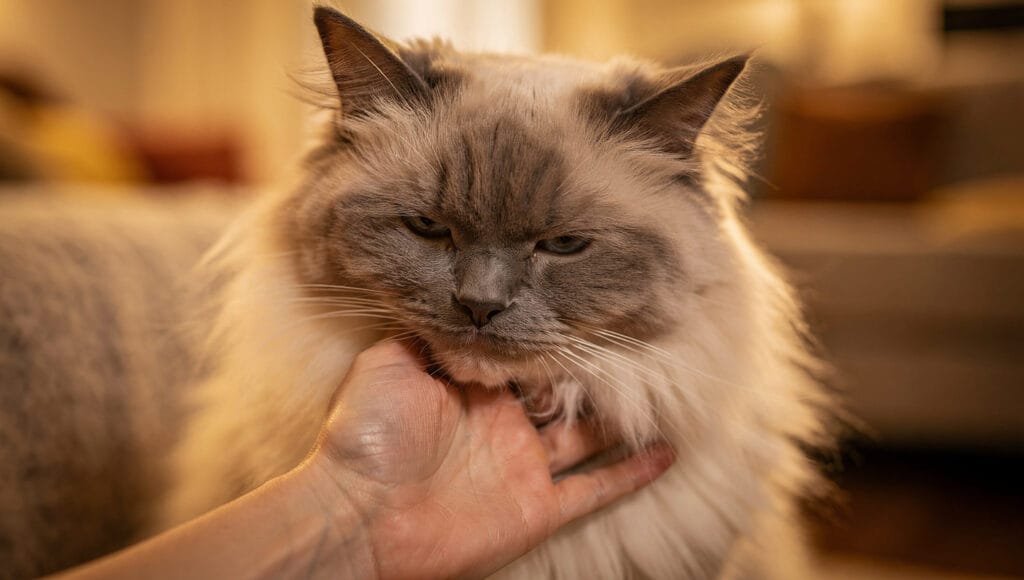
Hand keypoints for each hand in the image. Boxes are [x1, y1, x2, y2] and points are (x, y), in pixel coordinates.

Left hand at [308, 341, 674, 578]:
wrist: (360, 516)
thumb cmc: (367, 439)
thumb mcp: (385, 364)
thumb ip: (418, 335)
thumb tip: (441, 305)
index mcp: (471, 392)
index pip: (522, 360)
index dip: (549, 341)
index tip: (581, 313)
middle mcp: (503, 427)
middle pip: (560, 397)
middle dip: (591, 377)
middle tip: (632, 349)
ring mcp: (523, 468)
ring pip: (585, 439)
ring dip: (619, 422)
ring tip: (661, 398)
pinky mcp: (537, 508)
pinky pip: (595, 489)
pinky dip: (630, 474)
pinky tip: (664, 455)